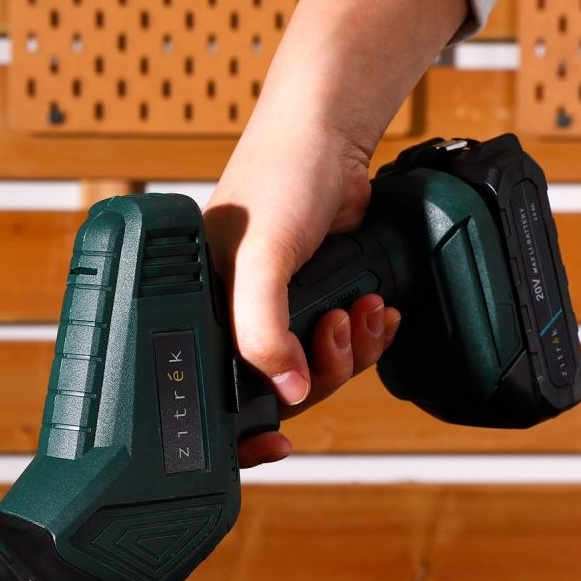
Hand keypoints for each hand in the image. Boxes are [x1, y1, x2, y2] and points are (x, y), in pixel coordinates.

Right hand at [204, 124, 400, 466]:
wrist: (329, 135)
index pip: (218, 392)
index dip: (246, 428)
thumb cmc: (278, 178)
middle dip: (322, 367)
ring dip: (352, 350)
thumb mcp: (261, 257)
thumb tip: (289, 392)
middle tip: (335, 328)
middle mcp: (236, 318)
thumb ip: (264, 330)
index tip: (275, 445)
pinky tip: (376, 309)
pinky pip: (344, 344)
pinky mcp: (316, 299)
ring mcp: (279, 312)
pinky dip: (367, 336)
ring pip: (317, 371)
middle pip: (280, 388)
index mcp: (204, 314)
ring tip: (362, 309)